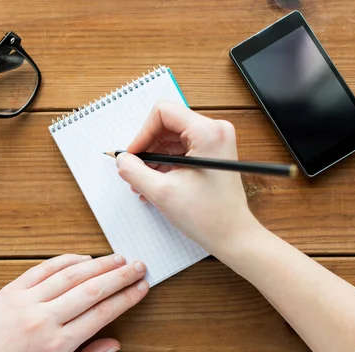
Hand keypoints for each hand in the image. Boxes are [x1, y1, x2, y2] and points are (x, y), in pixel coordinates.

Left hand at [0, 254, 148, 351]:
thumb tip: (113, 345)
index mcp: (56, 345)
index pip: (102, 313)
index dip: (127, 297)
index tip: (142, 287)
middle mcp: (44, 318)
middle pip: (93, 288)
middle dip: (121, 275)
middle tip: (140, 266)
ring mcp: (27, 300)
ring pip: (72, 274)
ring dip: (100, 263)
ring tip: (119, 258)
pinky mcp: (12, 289)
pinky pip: (44, 268)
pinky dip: (67, 259)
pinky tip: (84, 257)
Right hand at [116, 100, 259, 255]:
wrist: (233, 236)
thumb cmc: (208, 216)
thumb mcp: (162, 193)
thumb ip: (134, 172)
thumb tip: (121, 159)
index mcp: (207, 132)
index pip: (163, 113)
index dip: (143, 133)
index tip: (133, 156)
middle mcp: (214, 130)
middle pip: (167, 125)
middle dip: (148, 149)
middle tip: (135, 172)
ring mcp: (215, 141)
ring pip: (172, 139)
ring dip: (154, 159)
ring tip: (143, 184)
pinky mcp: (213, 153)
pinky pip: (181, 150)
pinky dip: (166, 165)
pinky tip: (156, 184)